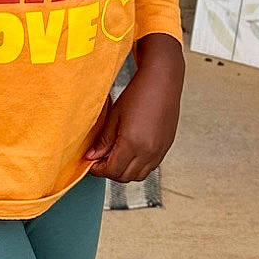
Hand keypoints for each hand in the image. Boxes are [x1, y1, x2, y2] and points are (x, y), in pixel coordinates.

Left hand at [82, 35, 183, 181]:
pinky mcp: (166, 146)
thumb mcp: (114, 116)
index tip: (92, 164)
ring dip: (125, 171)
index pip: (112, 170)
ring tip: (116, 157)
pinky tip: (131, 152)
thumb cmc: (137, 94)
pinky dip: (138, 166)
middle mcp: (148, 151)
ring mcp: (159, 150)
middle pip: (125, 177)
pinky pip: (150, 167)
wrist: (162, 80)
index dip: (99, 170)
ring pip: (139, 176)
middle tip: (101, 160)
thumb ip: (103, 141)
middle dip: (110, 172)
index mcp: (132, 143)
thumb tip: (93, 157)